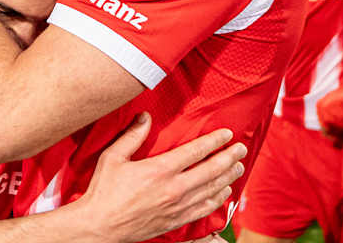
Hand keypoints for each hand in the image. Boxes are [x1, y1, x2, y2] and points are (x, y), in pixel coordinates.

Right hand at [63, 113, 245, 242]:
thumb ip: (131, 136)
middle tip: (241, 148)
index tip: (226, 134)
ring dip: (229, 177)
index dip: (214, 141)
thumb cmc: (103, 191)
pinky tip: (225, 193)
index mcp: (159, 170)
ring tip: (238, 167)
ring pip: (213, 190)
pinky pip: (205, 209)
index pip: (195, 151)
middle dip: (229, 157)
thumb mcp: (112, 157)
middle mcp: (174, 188)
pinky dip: (218, 199)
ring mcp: (178, 206)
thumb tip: (145, 117)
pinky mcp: (177, 220)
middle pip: (211, 170)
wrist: (100, 226)